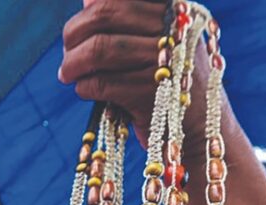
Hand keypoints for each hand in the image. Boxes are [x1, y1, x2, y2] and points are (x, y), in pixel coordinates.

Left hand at [58, 0, 209, 151]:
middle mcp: (173, 30)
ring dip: (73, 63)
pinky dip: (84, 86)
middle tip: (66, 54)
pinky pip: (102, 83)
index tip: (77, 30)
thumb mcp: (156, 45)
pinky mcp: (151, 95)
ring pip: (100, 49)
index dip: (89, 10)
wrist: (199, 130)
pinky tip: (85, 90)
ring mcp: (165, 62)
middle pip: (105, 15)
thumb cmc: (170, 83)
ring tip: (67, 74)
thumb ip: (124, 20)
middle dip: (73, 34)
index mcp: (174, 11)